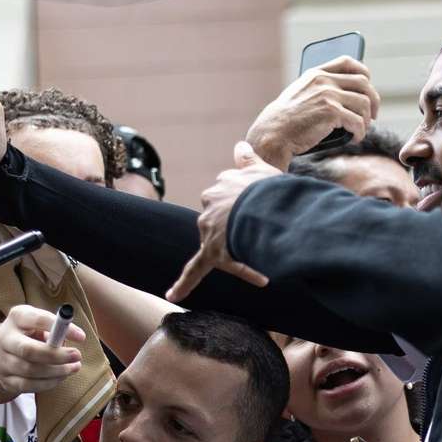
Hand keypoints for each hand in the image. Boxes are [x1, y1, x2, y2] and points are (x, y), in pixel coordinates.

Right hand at [0, 306, 85, 393]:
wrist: (3, 350)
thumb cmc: (31, 333)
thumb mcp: (40, 324)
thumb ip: (55, 329)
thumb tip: (76, 337)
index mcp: (16, 317)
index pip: (38, 320)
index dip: (61, 328)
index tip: (81, 337)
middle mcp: (3, 338)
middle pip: (29, 350)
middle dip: (57, 356)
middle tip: (77, 356)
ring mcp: (0, 360)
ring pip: (29, 371)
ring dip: (56, 371)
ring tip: (73, 367)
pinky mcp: (3, 379)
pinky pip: (27, 385)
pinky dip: (48, 383)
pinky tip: (60, 377)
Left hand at [166, 142, 277, 301]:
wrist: (265, 207)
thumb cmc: (268, 190)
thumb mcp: (261, 169)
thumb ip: (248, 160)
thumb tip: (239, 145)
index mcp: (220, 188)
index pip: (225, 193)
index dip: (242, 200)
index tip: (254, 203)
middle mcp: (209, 207)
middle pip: (217, 217)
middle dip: (232, 222)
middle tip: (255, 225)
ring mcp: (210, 231)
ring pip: (215, 240)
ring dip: (231, 244)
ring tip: (255, 246)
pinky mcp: (212, 253)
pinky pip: (193, 270)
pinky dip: (183, 285)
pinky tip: (173, 296)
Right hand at [246, 56, 379, 169]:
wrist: (274, 133)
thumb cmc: (287, 120)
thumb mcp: (300, 94)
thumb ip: (319, 89)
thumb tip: (346, 94)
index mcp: (316, 73)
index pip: (347, 62)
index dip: (363, 72)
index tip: (369, 84)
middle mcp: (324, 80)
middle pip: (363, 83)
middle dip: (373, 100)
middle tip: (372, 115)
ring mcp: (328, 95)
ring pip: (364, 103)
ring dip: (366, 120)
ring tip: (359, 130)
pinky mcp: (332, 112)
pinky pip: (358, 122)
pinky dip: (360, 132)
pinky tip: (355, 138)